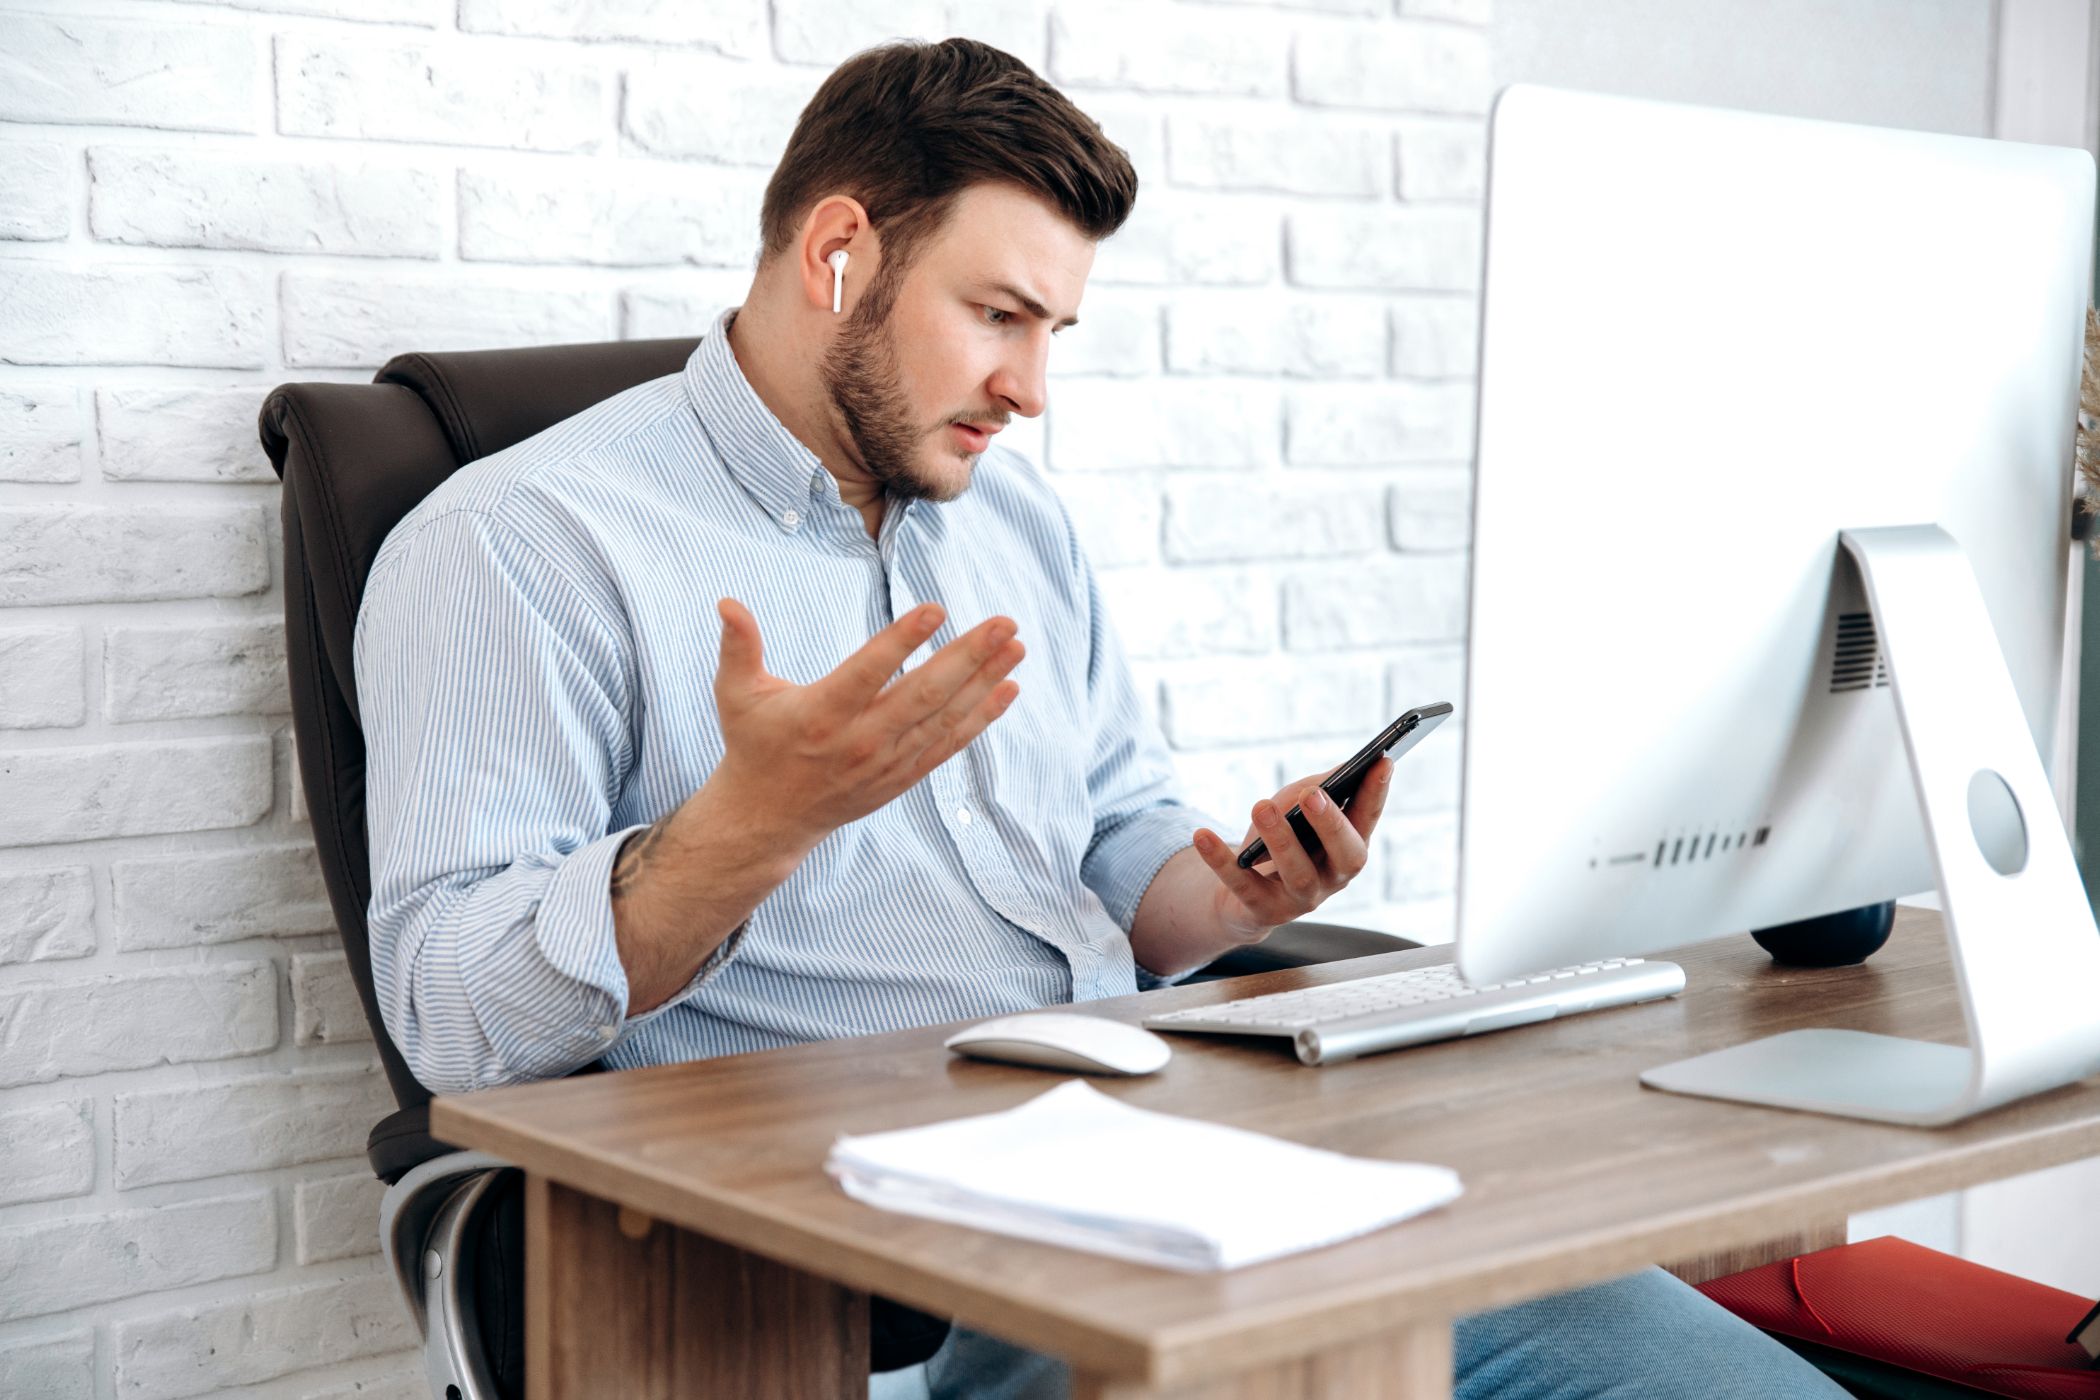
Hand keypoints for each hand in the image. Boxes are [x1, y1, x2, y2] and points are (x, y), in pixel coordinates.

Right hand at [706, 597, 1023, 854]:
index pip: (869, 672)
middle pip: (923, 694)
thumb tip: (727, 602)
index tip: (937, 609)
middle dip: (969, 657)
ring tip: (1016, 646)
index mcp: (821, 713)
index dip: (903, 641)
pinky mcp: (902, 776)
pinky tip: (1008, 688)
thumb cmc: (754, 743)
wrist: (769, 817)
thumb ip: (738, 647)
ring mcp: (886, 761)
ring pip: (944, 717)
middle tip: (1003, 623)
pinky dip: (982, 717)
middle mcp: (860, 740)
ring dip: (985, 681)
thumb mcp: (736, 695)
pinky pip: (949, 743)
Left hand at [1190, 757, 1393, 942]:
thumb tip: (1342, 769)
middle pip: (1345, 855)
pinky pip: (1242, 886)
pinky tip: (1202, 834)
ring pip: (1298, 873)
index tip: (1383, 760)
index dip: (1377, 793)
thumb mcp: (1299, 808)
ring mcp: (1301, 899)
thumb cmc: (1281, 839)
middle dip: (1331, 824)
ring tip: (1262, 805)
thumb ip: (1321, 788)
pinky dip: (1220, 860)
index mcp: (1348, 847)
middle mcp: (1333, 877)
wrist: (1243, 895)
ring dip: (1280, 839)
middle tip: (1314, 794)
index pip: (1368, 819)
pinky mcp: (1263, 911)